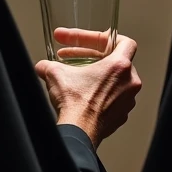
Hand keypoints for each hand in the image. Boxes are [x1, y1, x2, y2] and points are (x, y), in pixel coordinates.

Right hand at [35, 29, 141, 148]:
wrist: (79, 132)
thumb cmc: (75, 103)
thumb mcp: (56, 74)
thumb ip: (48, 64)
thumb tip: (42, 66)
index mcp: (119, 66)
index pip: (126, 42)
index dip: (111, 39)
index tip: (97, 41)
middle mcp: (129, 82)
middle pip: (117, 62)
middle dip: (94, 58)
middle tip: (74, 58)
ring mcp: (127, 100)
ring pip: (116, 81)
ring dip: (98, 77)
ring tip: (78, 78)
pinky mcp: (121, 115)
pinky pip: (114, 99)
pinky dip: (101, 95)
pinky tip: (84, 96)